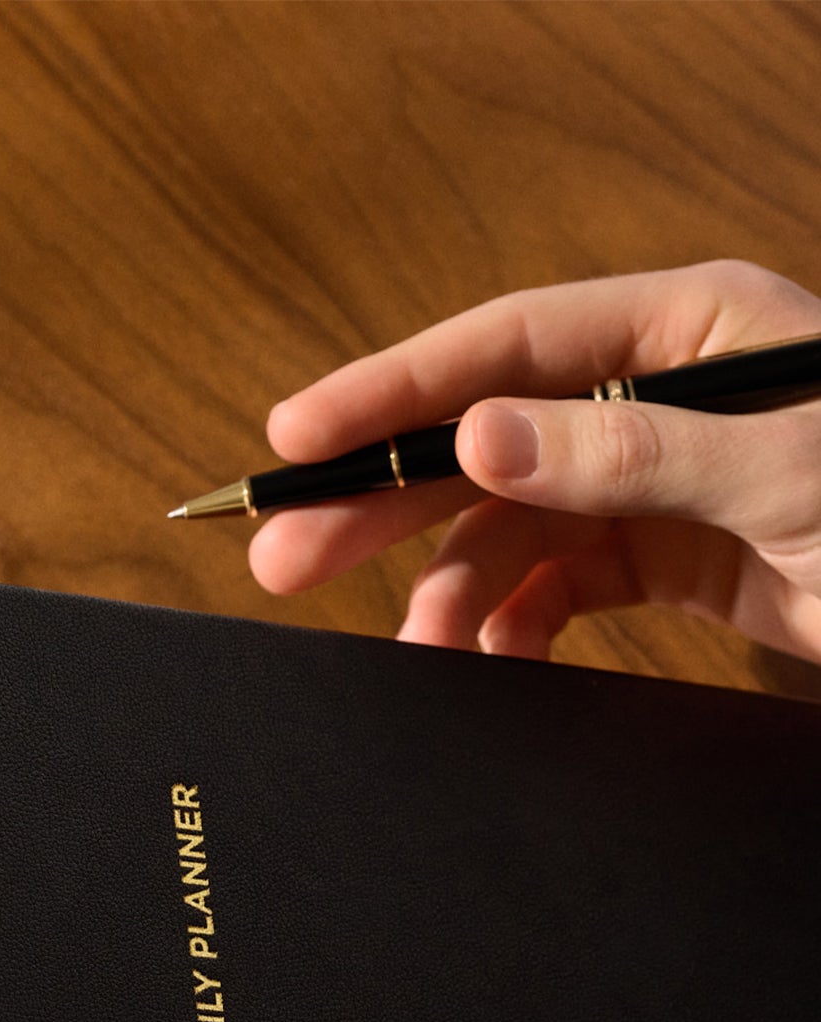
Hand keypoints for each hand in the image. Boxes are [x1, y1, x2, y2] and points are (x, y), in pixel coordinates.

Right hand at [250, 259, 820, 664]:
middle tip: (281, 556)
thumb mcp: (781, 470)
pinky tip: (489, 660)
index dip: (391, 392)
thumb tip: (479, 443)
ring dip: (451, 589)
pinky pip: (558, 587)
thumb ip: (627, 453)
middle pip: (484, 439)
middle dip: (382, 501)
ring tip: (414, 647)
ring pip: (509, 528)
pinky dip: (514, 626)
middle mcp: (655, 395)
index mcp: (683, 330)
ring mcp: (657, 480)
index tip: (296, 438)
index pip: (504, 348)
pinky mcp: (669, 559)